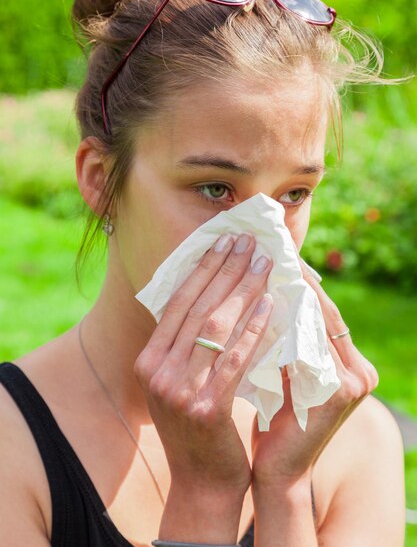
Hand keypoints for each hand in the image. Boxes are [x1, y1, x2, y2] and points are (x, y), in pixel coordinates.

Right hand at [134, 233, 273, 493]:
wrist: (203, 481)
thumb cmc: (200, 426)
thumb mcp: (181, 380)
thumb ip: (187, 343)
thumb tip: (213, 289)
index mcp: (147, 360)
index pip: (177, 301)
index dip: (203, 267)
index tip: (225, 240)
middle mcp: (155, 371)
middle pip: (196, 306)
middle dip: (226, 268)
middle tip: (249, 241)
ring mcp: (176, 390)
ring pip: (215, 325)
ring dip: (242, 289)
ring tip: (264, 263)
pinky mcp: (205, 407)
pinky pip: (233, 357)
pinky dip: (253, 328)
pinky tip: (269, 304)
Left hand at [251, 260, 378, 487]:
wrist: (277, 472)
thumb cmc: (274, 420)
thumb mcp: (285, 373)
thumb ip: (287, 339)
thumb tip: (264, 293)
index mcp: (349, 364)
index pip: (323, 309)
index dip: (300, 279)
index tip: (275, 252)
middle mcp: (359, 370)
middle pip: (324, 309)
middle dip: (295, 277)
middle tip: (266, 248)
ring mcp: (353, 381)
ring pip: (316, 321)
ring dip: (288, 291)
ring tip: (260, 264)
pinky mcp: (339, 391)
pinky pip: (307, 344)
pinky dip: (284, 321)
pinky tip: (260, 300)